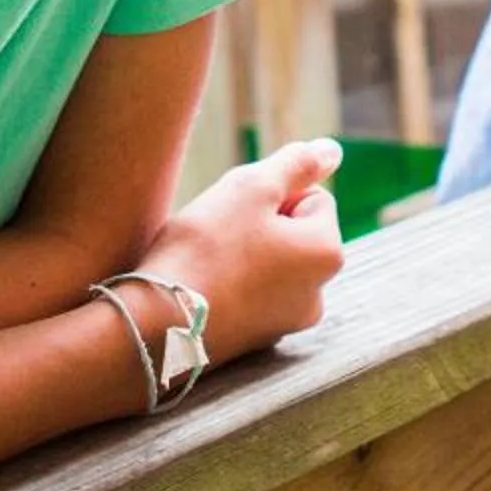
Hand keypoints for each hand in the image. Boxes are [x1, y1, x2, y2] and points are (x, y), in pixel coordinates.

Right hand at [136, 138, 344, 363]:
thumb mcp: (252, 187)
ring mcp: (286, 322)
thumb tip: (332, 150)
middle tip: (220, 233)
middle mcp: (318, 295)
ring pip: (269, 262)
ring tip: (208, 261)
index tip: (240, 211)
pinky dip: (230, 282)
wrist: (157, 323)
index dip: (274, 195)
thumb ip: (297, 163)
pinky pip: (248, 292)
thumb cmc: (206, 248)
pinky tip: (202, 286)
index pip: (313, 198)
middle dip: (261, 224)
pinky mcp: (254, 340)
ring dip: (244, 252)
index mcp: (328, 254)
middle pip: (293, 232)